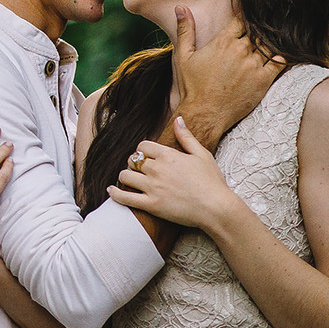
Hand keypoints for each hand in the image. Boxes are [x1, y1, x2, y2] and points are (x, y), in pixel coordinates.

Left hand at [107, 117, 237, 228]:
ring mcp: (153, 187)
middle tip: (138, 169)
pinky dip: (115, 193)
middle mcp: (157, 169)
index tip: (146, 157)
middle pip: (132, 160)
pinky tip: (111, 190)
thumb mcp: (202, 154)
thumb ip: (186, 136)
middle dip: (134, 163)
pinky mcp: (151, 205)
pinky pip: (125, 197)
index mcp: (168, 155)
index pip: (143, 146)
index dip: (142, 151)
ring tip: (129, 179)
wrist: (217, 208)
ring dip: (125, 176)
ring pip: (125, 176)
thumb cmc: (212, 182)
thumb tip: (178, 119)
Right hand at [173, 5, 284, 148]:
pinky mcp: (264, 79)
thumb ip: (185, 30)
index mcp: (222, 42)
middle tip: (262, 30)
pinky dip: (282, 56)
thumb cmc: (193, 86)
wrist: (204, 113)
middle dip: (258, 31)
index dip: (245, 20)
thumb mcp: (183, 56)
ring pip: (270, 45)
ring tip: (272, 42)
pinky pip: (280, 62)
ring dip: (270, 43)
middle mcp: (240, 50)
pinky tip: (281, 55)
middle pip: (257, 31)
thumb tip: (181, 7)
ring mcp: (253, 65)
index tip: (248, 22)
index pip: (242, 20)